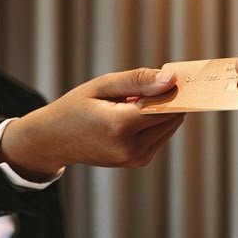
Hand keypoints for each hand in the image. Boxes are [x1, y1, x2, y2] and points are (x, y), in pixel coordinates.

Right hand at [0, 68, 183, 178]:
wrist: (54, 140)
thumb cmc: (75, 108)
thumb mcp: (101, 86)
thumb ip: (137, 81)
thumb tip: (171, 80)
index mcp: (119, 125)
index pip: (165, 105)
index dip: (175, 89)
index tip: (182, 75)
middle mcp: (130, 147)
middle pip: (171, 117)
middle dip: (169, 98)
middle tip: (156, 82)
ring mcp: (135, 158)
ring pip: (169, 127)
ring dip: (161, 111)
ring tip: (132, 102)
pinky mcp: (137, 162)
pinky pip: (160, 136)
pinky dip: (154, 123)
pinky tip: (131, 115)